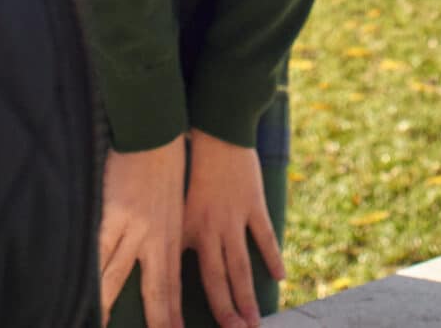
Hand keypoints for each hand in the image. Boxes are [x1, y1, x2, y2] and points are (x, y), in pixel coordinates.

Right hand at [101, 140, 186, 327]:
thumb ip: (162, 238)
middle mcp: (155, 240)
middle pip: (154, 293)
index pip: (171, 289)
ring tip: (98, 326)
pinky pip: (95, 251)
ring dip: (105, 307)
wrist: (156, 131)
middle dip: (156, 322)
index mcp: (171, 239)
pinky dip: (87, 273)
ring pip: (116, 278)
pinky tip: (79, 290)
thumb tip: (150, 261)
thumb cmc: (165, 167)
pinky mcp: (112, 214)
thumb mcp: (172, 207)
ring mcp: (132, 229)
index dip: (171, 317)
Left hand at [182, 128, 284, 327]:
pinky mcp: (253, 204)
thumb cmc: (186, 164)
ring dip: (248, 296)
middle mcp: (210, 229)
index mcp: (188, 230)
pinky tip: (280, 277)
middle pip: (219, 280)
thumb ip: (174, 233)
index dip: (190, 305)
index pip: (188, 276)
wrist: (212, 131)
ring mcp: (234, 218)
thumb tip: (160, 262)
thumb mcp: (173, 201)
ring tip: (255, 322)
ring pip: (241, 266)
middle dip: (227, 312)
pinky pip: (264, 236)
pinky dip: (272, 256)